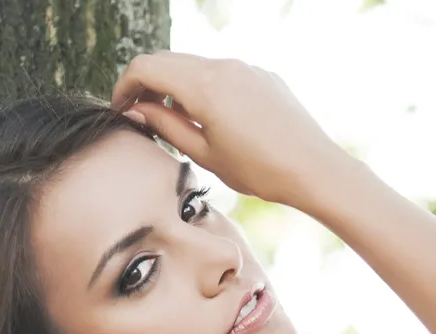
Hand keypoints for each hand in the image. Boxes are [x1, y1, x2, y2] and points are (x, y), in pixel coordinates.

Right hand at [111, 51, 347, 208]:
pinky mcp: (262, 75)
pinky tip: (212, 119)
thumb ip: (165, 127)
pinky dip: (205, 88)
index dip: (124, 87)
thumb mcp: (204, 154)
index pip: (145, 68)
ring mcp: (246, 67)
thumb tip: (137, 111)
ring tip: (177, 123)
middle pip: (168, 61)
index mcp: (204, 86)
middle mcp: (224, 66)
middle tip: (141, 116)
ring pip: (195, 65)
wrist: (314, 169)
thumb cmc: (260, 170)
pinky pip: (223, 73)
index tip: (121, 110)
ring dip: (176, 86)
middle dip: (147, 85)